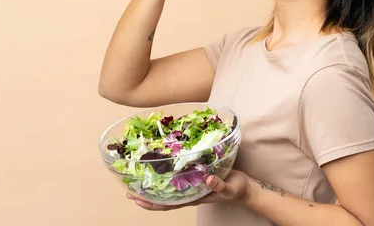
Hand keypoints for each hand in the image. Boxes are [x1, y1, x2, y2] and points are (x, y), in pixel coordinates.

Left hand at [127, 169, 252, 210]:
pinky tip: (161, 169)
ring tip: (138, 180)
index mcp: (194, 197)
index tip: (136, 200)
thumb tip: (207, 181)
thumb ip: (219, 186)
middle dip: (146, 196)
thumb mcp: (229, 189)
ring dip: (154, 186)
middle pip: (164, 198)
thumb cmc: (237, 189)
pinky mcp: (197, 176)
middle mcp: (190, 192)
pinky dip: (168, 175)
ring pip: (169, 188)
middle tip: (128, 189)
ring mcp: (192, 185)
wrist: (245, 188)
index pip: (169, 204)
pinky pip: (179, 177)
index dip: (152, 203)